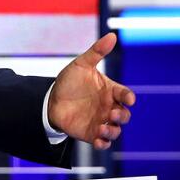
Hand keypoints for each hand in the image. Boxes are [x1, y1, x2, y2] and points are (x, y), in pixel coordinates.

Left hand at [48, 33, 134, 149]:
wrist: (51, 99)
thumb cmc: (69, 81)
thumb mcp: (82, 64)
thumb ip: (97, 52)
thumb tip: (112, 36)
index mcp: (110, 91)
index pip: (125, 94)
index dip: (128, 97)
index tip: (129, 99)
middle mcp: (108, 107)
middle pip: (125, 115)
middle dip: (122, 116)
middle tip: (112, 114)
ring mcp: (101, 121)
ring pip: (116, 130)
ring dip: (113, 131)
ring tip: (103, 128)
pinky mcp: (91, 134)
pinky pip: (103, 142)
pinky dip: (103, 143)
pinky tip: (98, 140)